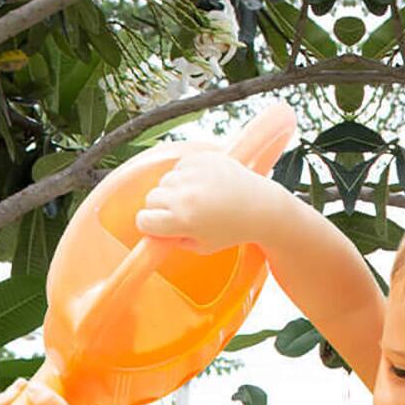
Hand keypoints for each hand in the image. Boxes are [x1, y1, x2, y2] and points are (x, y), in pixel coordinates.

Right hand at [132, 150, 282, 254]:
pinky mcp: (203, 158)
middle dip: (160, 207)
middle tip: (178, 212)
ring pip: (164, 181)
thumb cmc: (232, 229)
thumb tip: (157, 229)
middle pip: (151, 198)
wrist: (260, 205)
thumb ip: (175, 239)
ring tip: (194, 196)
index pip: (144, 219)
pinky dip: (185, 174)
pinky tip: (201, 183)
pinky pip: (179, 166)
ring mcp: (194, 173)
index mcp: (182, 220)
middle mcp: (185, 194)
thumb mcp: (200, 246)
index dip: (150, 225)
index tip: (158, 226)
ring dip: (172, 189)